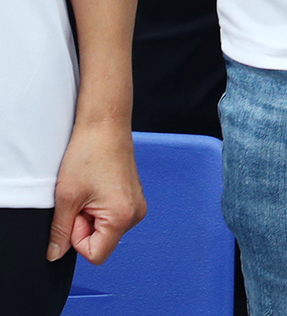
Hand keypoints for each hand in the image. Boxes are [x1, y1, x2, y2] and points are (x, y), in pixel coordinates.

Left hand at [48, 119, 143, 265]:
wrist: (105, 126)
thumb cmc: (89, 155)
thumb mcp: (66, 198)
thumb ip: (60, 232)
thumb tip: (56, 254)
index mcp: (123, 217)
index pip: (95, 254)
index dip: (77, 239)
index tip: (76, 212)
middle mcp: (136, 214)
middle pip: (101, 241)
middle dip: (84, 226)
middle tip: (81, 198)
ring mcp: (137, 205)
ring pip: (104, 229)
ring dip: (90, 216)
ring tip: (89, 190)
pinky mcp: (134, 198)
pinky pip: (111, 216)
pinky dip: (98, 207)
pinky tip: (96, 186)